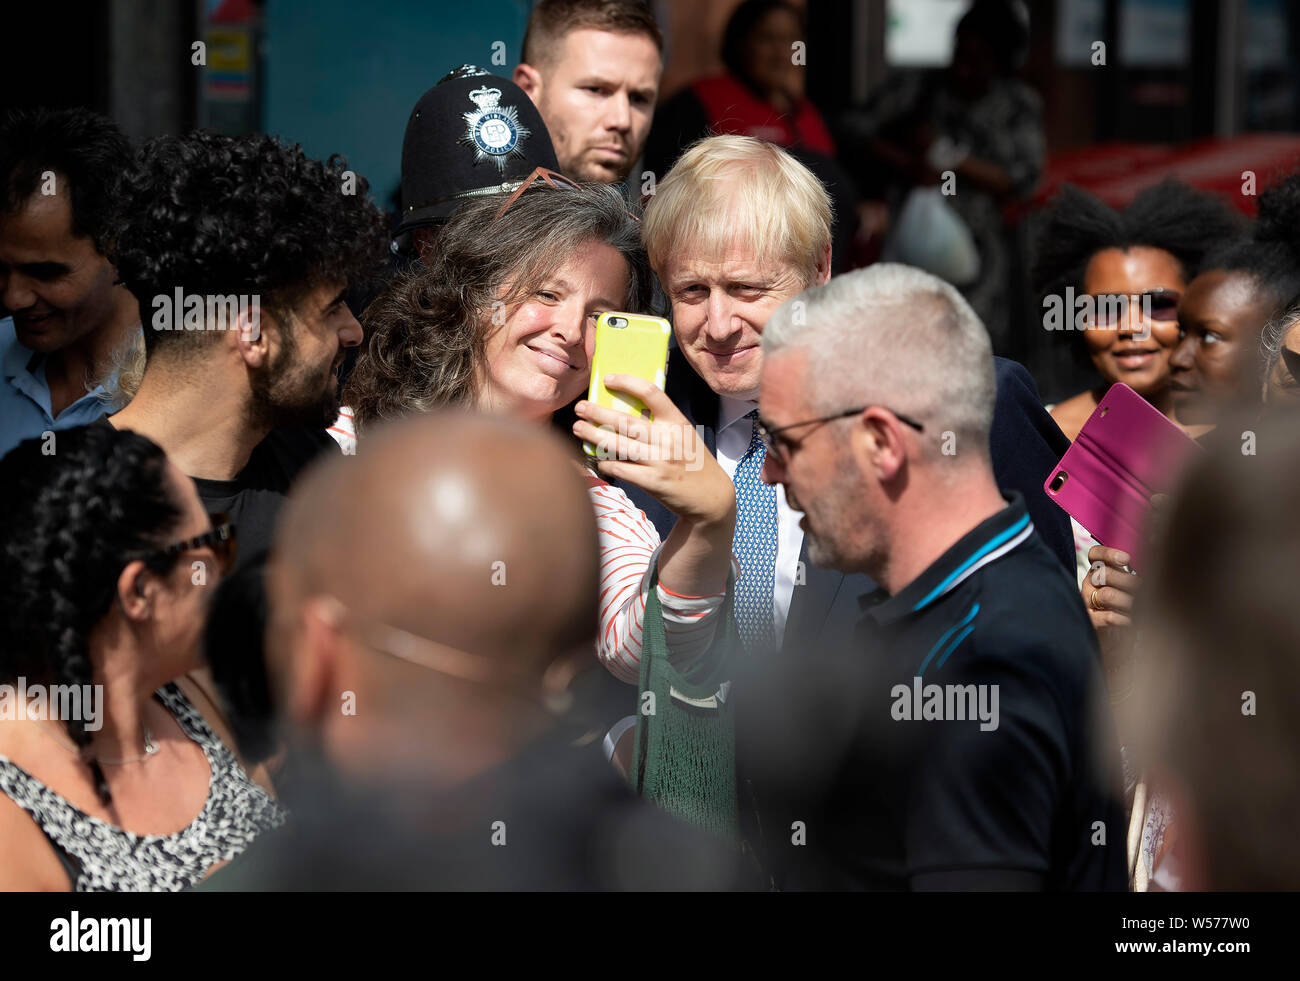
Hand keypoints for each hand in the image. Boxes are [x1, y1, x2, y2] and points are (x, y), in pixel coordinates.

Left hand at [572, 374, 734, 527]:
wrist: (712, 498)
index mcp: (677, 422)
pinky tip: (595, 458)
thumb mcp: (685, 435)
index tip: (608, 379)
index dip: (627, 382)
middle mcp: (668, 439)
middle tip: (580, 407)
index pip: (651, 393)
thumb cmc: (694, 463)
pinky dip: (605, 463)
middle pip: (625, 420)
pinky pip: (621, 469)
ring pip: (618, 444)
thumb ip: (662, 423)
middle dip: (597, 412)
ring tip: (578, 428)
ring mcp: (660, 461)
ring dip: (593, 435)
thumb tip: (627, 410)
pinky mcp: (653, 483)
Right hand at [1082, 544, 1140, 629]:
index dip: (1108, 554)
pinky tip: (1134, 620)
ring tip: (1142, 606)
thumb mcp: (1129, 585)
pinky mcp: (1091, 620)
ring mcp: (1087, 601)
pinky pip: (1107, 617)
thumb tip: (1155, 560)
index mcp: (1098, 570)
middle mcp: (1090, 583)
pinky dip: (1123, 618)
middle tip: (1144, 588)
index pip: (1095, 555)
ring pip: (1106, 595)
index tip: (1126, 559)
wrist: (1116, 635)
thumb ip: (1135, 573)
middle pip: (1102, 574)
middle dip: (1126, 581)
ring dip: (1127, 600)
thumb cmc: (1125, 605)